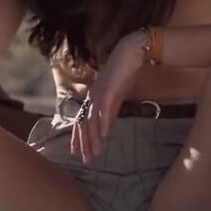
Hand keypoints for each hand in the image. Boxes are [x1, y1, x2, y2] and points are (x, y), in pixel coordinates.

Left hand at [71, 31, 146, 162]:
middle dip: (85, 143)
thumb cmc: (125, 71)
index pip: (83, 121)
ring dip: (92, 137)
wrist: (131, 51)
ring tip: (94, 152)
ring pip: (92, 119)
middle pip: (84, 123)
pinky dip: (102, 122)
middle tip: (86, 160)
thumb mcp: (117, 94)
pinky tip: (103, 134)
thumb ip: (111, 109)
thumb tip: (106, 126)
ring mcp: (100, 92)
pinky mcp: (110, 88)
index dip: (79, 137)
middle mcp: (93, 95)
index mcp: (94, 97)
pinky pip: (104, 108)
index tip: (78, 153)